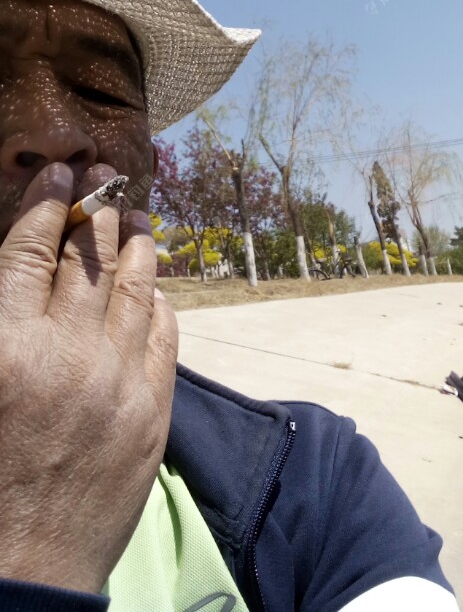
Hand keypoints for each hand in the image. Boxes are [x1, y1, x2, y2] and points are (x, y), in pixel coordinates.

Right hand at [0, 163, 177, 592]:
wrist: (21, 574)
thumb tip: (20, 269)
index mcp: (4, 348)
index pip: (29, 251)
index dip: (47, 202)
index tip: (62, 171)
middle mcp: (65, 355)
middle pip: (89, 258)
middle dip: (98, 207)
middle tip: (106, 176)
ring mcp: (117, 382)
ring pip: (136, 287)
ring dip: (138, 243)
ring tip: (139, 214)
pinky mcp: (152, 413)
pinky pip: (165, 337)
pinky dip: (160, 302)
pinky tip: (157, 284)